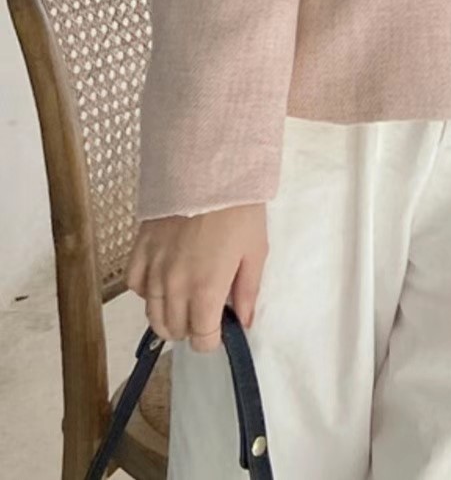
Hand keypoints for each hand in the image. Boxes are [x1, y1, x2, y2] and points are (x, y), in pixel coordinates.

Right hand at [126, 203, 267, 352]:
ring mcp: (152, 268)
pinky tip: (161, 281)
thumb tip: (244, 323)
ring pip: (151, 313)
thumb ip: (248, 290)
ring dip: (167, 315)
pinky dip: (146, 291)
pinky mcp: (139, 249)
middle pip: (173, 329)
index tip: (219, 329)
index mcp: (205, 290)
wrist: (209, 169)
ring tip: (183, 302)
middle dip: (190, 328)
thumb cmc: (239, 209)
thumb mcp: (255, 250)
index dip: (211, 340)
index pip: (200, 339)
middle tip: (205, 313)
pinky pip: (135, 285)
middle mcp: (173, 286)